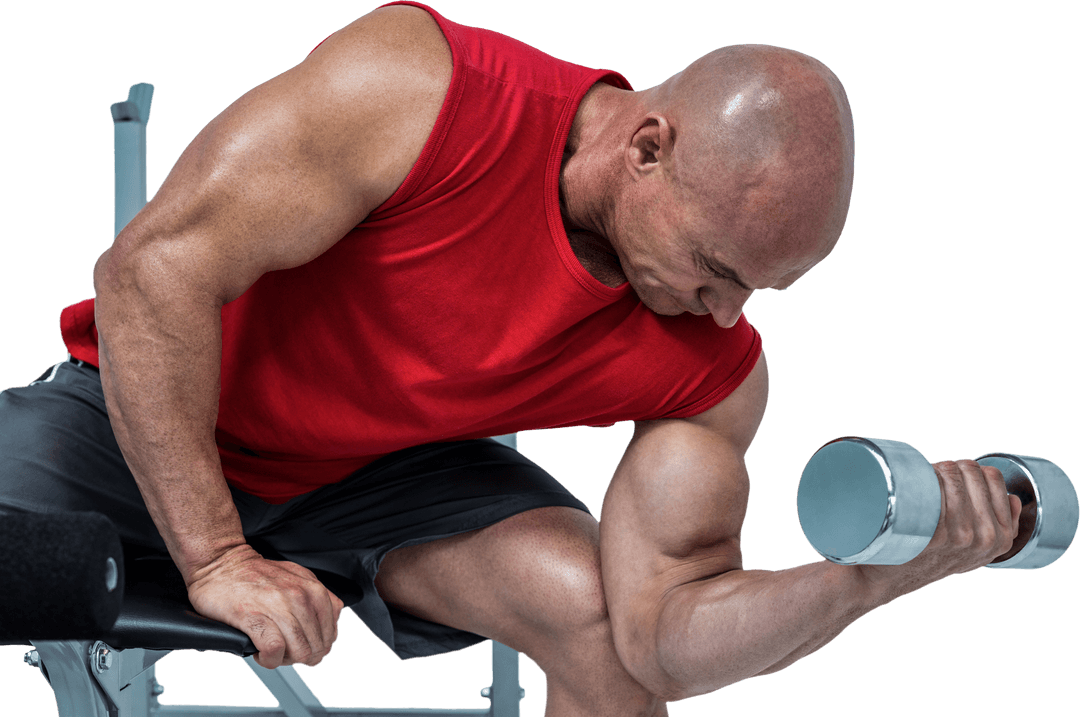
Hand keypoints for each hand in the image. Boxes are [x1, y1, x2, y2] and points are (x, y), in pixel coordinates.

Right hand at [185, 544, 345, 668]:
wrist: (221, 563)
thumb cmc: (255, 575)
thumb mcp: (297, 578)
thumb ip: (315, 599)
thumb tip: (325, 629)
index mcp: (313, 588)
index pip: (331, 633)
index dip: (316, 648)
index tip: (302, 647)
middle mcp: (300, 596)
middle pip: (317, 646)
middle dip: (300, 657)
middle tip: (284, 651)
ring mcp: (278, 606)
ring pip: (300, 651)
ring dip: (285, 660)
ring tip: (271, 651)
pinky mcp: (254, 617)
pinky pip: (275, 650)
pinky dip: (269, 659)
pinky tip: (260, 653)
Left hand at [856, 459, 1021, 604]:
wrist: (887, 579)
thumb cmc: (930, 557)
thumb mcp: (975, 549)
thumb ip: (1001, 525)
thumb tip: (1012, 498)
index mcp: (1002, 537)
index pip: (994, 477)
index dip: (969, 469)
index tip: (951, 477)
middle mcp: (987, 537)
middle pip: (973, 471)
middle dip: (951, 466)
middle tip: (931, 478)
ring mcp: (963, 535)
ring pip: (955, 473)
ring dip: (936, 468)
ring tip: (920, 481)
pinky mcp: (937, 535)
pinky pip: (939, 487)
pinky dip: (926, 477)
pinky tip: (914, 483)